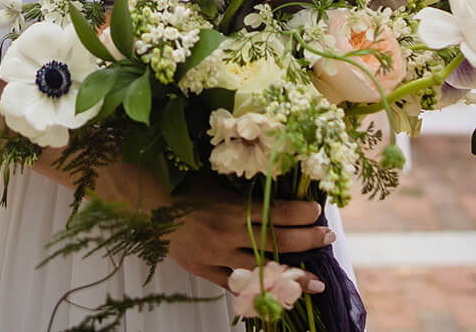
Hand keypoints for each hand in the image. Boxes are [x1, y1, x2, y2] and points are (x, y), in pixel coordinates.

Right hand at [163, 185, 332, 290]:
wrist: (148, 205)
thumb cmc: (183, 187)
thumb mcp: (216, 181)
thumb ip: (244, 191)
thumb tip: (276, 188)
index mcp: (231, 208)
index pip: (275, 212)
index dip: (300, 214)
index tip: (317, 212)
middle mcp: (227, 235)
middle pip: (276, 242)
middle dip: (306, 241)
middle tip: (327, 239)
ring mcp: (216, 256)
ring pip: (261, 270)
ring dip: (291, 275)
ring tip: (315, 283)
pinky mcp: (204, 270)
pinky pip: (235, 285)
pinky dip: (256, 288)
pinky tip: (275, 293)